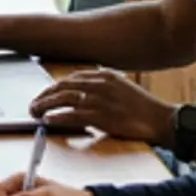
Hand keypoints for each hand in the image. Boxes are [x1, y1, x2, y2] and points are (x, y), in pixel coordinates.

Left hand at [29, 69, 173, 146]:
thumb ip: (103, 86)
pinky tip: (47, 120)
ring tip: (34, 111)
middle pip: (63, 85)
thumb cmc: (144, 108)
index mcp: (104, 75)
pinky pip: (72, 115)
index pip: (71, 77)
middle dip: (45, 94)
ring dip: (45, 105)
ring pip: (63, 98)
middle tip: (34, 103)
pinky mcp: (101, 116)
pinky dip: (57, 117)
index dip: (54, 85)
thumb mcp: (122, 87)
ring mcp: (99, 99)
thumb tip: (83, 91)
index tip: (45, 93)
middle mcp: (99, 83)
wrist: (162, 120)